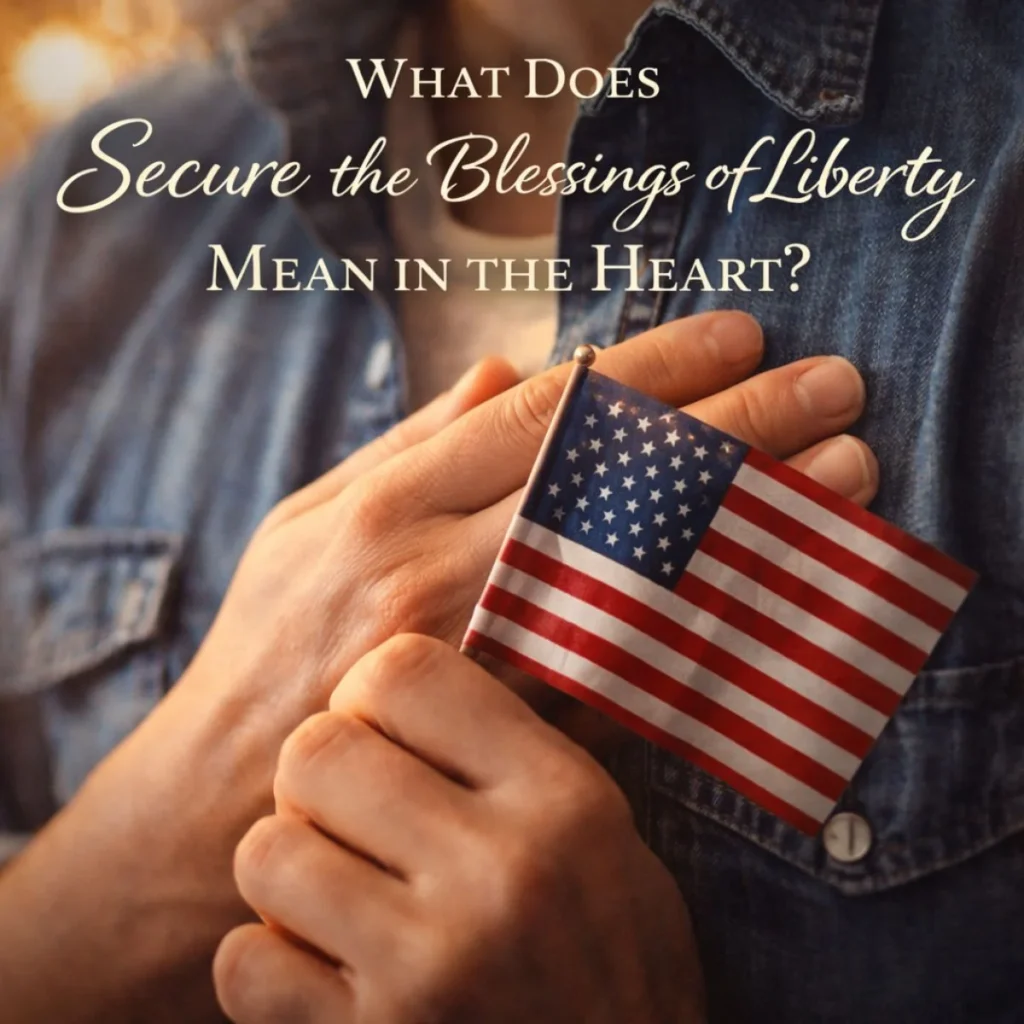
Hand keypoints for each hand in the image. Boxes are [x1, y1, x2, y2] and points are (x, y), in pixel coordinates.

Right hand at [176, 311, 872, 759]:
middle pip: (617, 484)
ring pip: (649, 574)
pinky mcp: (517, 726)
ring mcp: (490, 658)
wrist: (243, 784)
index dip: (654, 368)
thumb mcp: (311, 519)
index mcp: (390, 507)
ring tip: (849, 473)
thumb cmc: (271, 639)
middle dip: (737, 426)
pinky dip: (717, 625)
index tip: (738, 334)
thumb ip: (413, 443)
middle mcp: (444, 574)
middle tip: (834, 384)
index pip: (545, 417)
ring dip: (756, 522)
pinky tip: (788, 590)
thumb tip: (510, 372)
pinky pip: (635, 671)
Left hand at [215, 635, 704, 1023]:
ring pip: (268, 852)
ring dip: (288, 869)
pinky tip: (319, 967)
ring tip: (334, 890)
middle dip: (318, 775)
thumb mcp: (605, 830)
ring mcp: (432, 966)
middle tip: (347, 811)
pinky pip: (245, 965)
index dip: (368, 693)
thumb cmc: (612, 951)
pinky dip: (266, 964)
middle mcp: (498, 871)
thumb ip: (518, 745)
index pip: (402, 672)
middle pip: (316, 750)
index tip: (379, 728)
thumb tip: (407, 664)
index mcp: (559, 795)